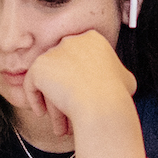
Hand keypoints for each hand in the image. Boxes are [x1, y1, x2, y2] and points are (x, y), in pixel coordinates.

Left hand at [21, 31, 143, 157]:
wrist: (101, 103)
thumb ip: (116, 72)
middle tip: (66, 107)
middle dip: (63, 86)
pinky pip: (31, 84)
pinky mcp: (39, 66)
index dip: (78, 76)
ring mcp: (53, 52)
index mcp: (93, 38)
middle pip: (62, 65)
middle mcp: (72, 40)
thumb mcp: (126, 78)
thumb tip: (118, 77)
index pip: (79, 55)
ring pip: (47, 77)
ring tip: (54, 118)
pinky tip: (41, 113)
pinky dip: (35, 98)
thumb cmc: (116, 95)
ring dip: (50, 97)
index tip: (79, 93)